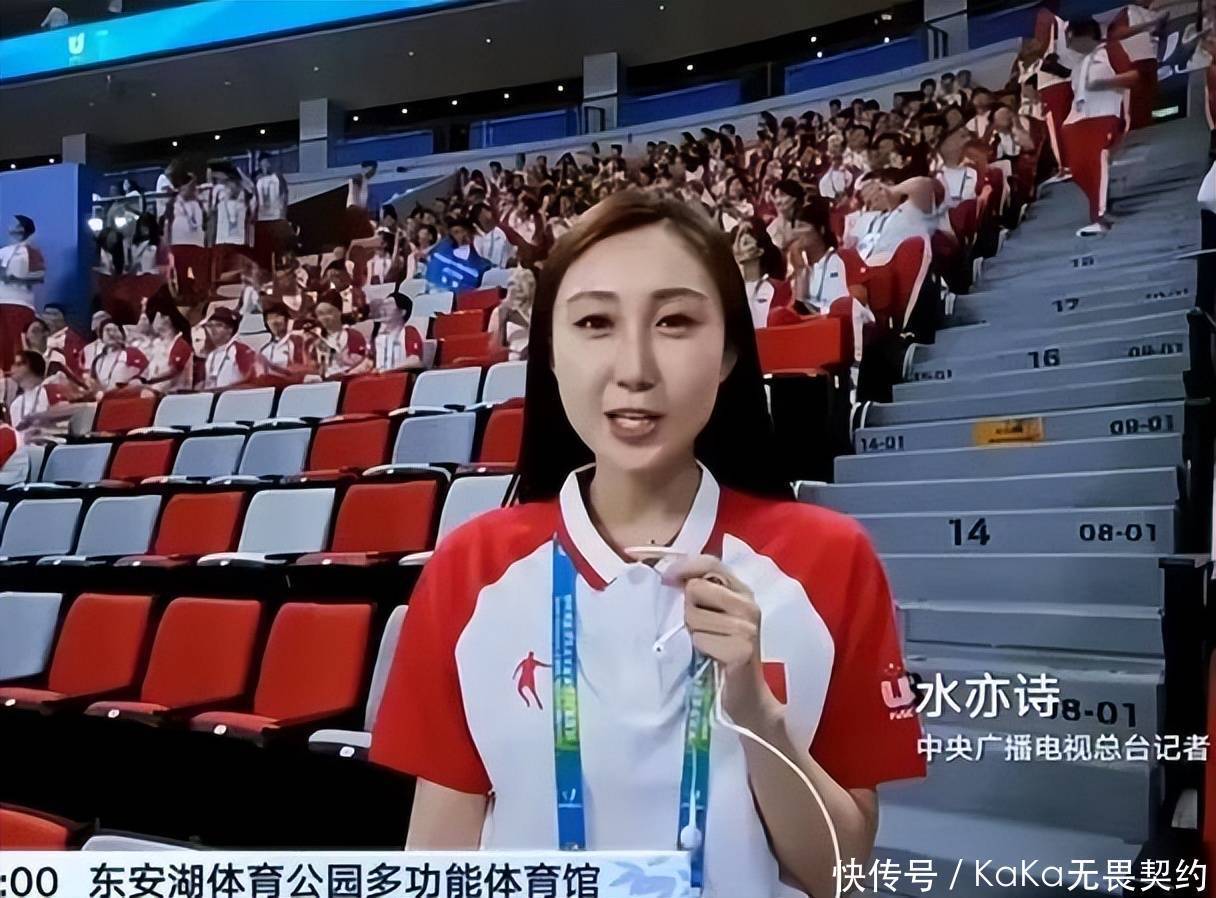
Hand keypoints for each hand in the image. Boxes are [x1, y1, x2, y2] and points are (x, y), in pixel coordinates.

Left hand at [661, 554, 780, 726]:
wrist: (747, 696)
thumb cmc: (723, 654)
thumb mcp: (712, 617)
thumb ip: (698, 592)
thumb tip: (666, 574)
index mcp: (741, 590)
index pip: (710, 562)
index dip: (684, 566)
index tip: (665, 577)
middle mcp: (748, 603)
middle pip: (696, 587)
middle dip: (689, 609)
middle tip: (701, 629)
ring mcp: (748, 625)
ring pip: (694, 615)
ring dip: (694, 633)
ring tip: (709, 645)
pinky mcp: (743, 648)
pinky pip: (700, 639)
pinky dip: (701, 649)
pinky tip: (714, 658)